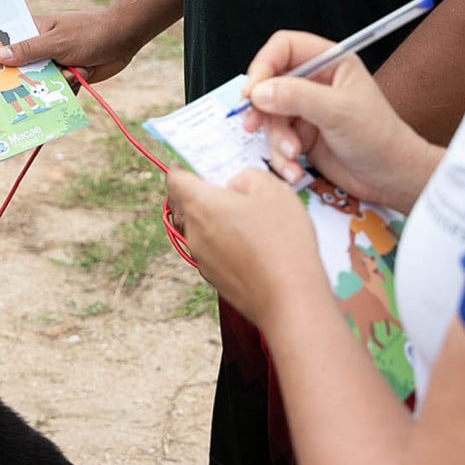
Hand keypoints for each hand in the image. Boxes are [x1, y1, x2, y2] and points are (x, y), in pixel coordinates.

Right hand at [0, 8, 143, 84]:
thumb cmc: (89, 32)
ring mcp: (53, 65)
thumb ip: (28, 50)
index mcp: (32, 31)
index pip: (6, 45)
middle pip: (20, 71)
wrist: (124, 39)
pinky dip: (66, 90)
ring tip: (72, 72)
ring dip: (53, 85)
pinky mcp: (67, 78)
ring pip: (40, 86)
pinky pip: (57, 92)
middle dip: (23, 81)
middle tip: (14, 91)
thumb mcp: (56, 41)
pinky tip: (78, 78)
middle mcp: (40, 49)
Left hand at [166, 168, 326, 329]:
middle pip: (185, 206)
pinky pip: (214, 252)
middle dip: (200, 195)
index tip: (191, 165)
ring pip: (200, 231)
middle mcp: (194, 233)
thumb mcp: (272, 189)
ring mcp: (202, 260)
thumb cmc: (282, 240)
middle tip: (228, 190)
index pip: (174, 180)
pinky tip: (254, 246)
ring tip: (248, 219)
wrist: (290, 299)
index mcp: (200, 205)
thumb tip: (234, 185)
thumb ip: (247, 176)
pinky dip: (226, 244)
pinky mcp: (215, 280)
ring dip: (216, 221)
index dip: (181, 169)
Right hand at [240, 30, 441, 212]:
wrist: (391, 178)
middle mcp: (315, 82)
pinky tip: (294, 168)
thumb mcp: (338, 112)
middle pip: (269, 83)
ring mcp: (306, 110)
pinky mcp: (302, 136)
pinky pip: (276, 140)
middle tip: (255, 124)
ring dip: (275, 138)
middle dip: (264, 109)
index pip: (284, 48)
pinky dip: (280, 156)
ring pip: (269, 116)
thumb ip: (297, 97)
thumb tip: (259, 91)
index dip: (264, 65)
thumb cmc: (379, 138)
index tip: (252, 92)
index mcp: (330, 62)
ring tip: (293, 154)